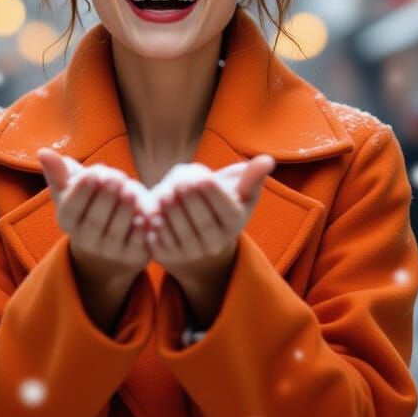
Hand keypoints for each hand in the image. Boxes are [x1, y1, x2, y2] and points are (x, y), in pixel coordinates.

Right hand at [37, 148, 149, 330]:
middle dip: (105, 199)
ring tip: (132, 191)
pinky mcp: (132, 256)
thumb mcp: (73, 191)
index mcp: (68, 222)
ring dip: (123, 212)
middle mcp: (86, 241)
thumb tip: (43, 151)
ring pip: (115, 233)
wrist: (111, 247)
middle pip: (94, 222)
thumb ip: (60, 172)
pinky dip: (141, 231)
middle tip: (116, 178)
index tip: (92, 173)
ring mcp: (110, 252)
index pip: (71, 209)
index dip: (81, 193)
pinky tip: (145, 215)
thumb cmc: (90, 207)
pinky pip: (136, 245)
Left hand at [145, 155, 275, 326]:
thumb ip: (251, 176)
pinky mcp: (170, 256)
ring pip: (181, 234)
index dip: (213, 194)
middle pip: (203, 223)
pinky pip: (162, 244)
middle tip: (179, 182)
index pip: (226, 210)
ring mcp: (192, 253)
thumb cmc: (220, 205)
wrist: (198, 237)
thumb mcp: (239, 192)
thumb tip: (267, 160)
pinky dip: (155, 229)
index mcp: (234, 224)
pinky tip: (150, 214)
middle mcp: (215, 243)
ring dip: (171, 214)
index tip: (201, 176)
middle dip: (190, 202)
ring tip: (163, 194)